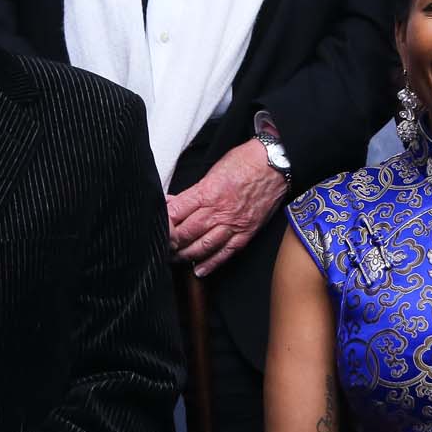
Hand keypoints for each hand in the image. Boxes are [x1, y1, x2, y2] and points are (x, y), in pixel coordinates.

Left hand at [167, 140, 287, 276]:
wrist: (277, 164)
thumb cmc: (245, 162)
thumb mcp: (212, 171)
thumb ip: (192, 192)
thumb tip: (172, 203)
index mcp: (207, 192)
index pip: (176, 213)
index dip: (163, 223)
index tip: (155, 228)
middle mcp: (219, 211)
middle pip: (186, 233)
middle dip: (170, 242)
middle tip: (160, 247)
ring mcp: (234, 224)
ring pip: (203, 246)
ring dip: (186, 255)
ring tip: (174, 258)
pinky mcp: (247, 232)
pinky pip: (226, 252)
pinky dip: (211, 263)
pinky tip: (199, 269)